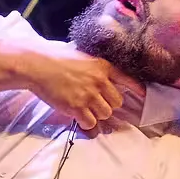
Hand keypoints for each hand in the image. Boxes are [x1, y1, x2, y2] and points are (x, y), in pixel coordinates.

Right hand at [21, 42, 142, 132]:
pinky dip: (85, 123)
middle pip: (117, 102)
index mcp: (103, 66)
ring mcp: (88, 95)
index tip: (142, 96)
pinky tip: (77, 117)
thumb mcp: (81, 54)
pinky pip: (90, 123)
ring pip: (105, 114)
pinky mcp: (76, 107)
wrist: (37, 65)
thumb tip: (100, 74)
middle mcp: (99, 81)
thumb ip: (94, 66)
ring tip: (84, 110)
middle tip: (95, 104)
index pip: (128, 80)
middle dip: (108, 105)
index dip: (137, 89)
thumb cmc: (55, 56)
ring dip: (97, 115)